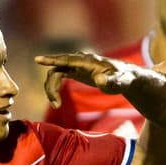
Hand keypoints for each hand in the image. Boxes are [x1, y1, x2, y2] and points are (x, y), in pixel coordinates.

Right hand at [35, 52, 164, 107]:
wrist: (127, 77)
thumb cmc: (125, 79)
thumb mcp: (120, 82)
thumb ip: (111, 81)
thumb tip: (99, 79)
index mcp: (90, 61)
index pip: (68, 59)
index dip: (53, 60)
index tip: (38, 60)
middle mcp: (81, 60)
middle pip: (58, 68)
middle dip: (52, 85)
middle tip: (56, 104)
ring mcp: (77, 65)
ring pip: (56, 73)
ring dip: (52, 88)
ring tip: (56, 105)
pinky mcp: (76, 71)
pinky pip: (59, 76)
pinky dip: (55, 87)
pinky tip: (56, 101)